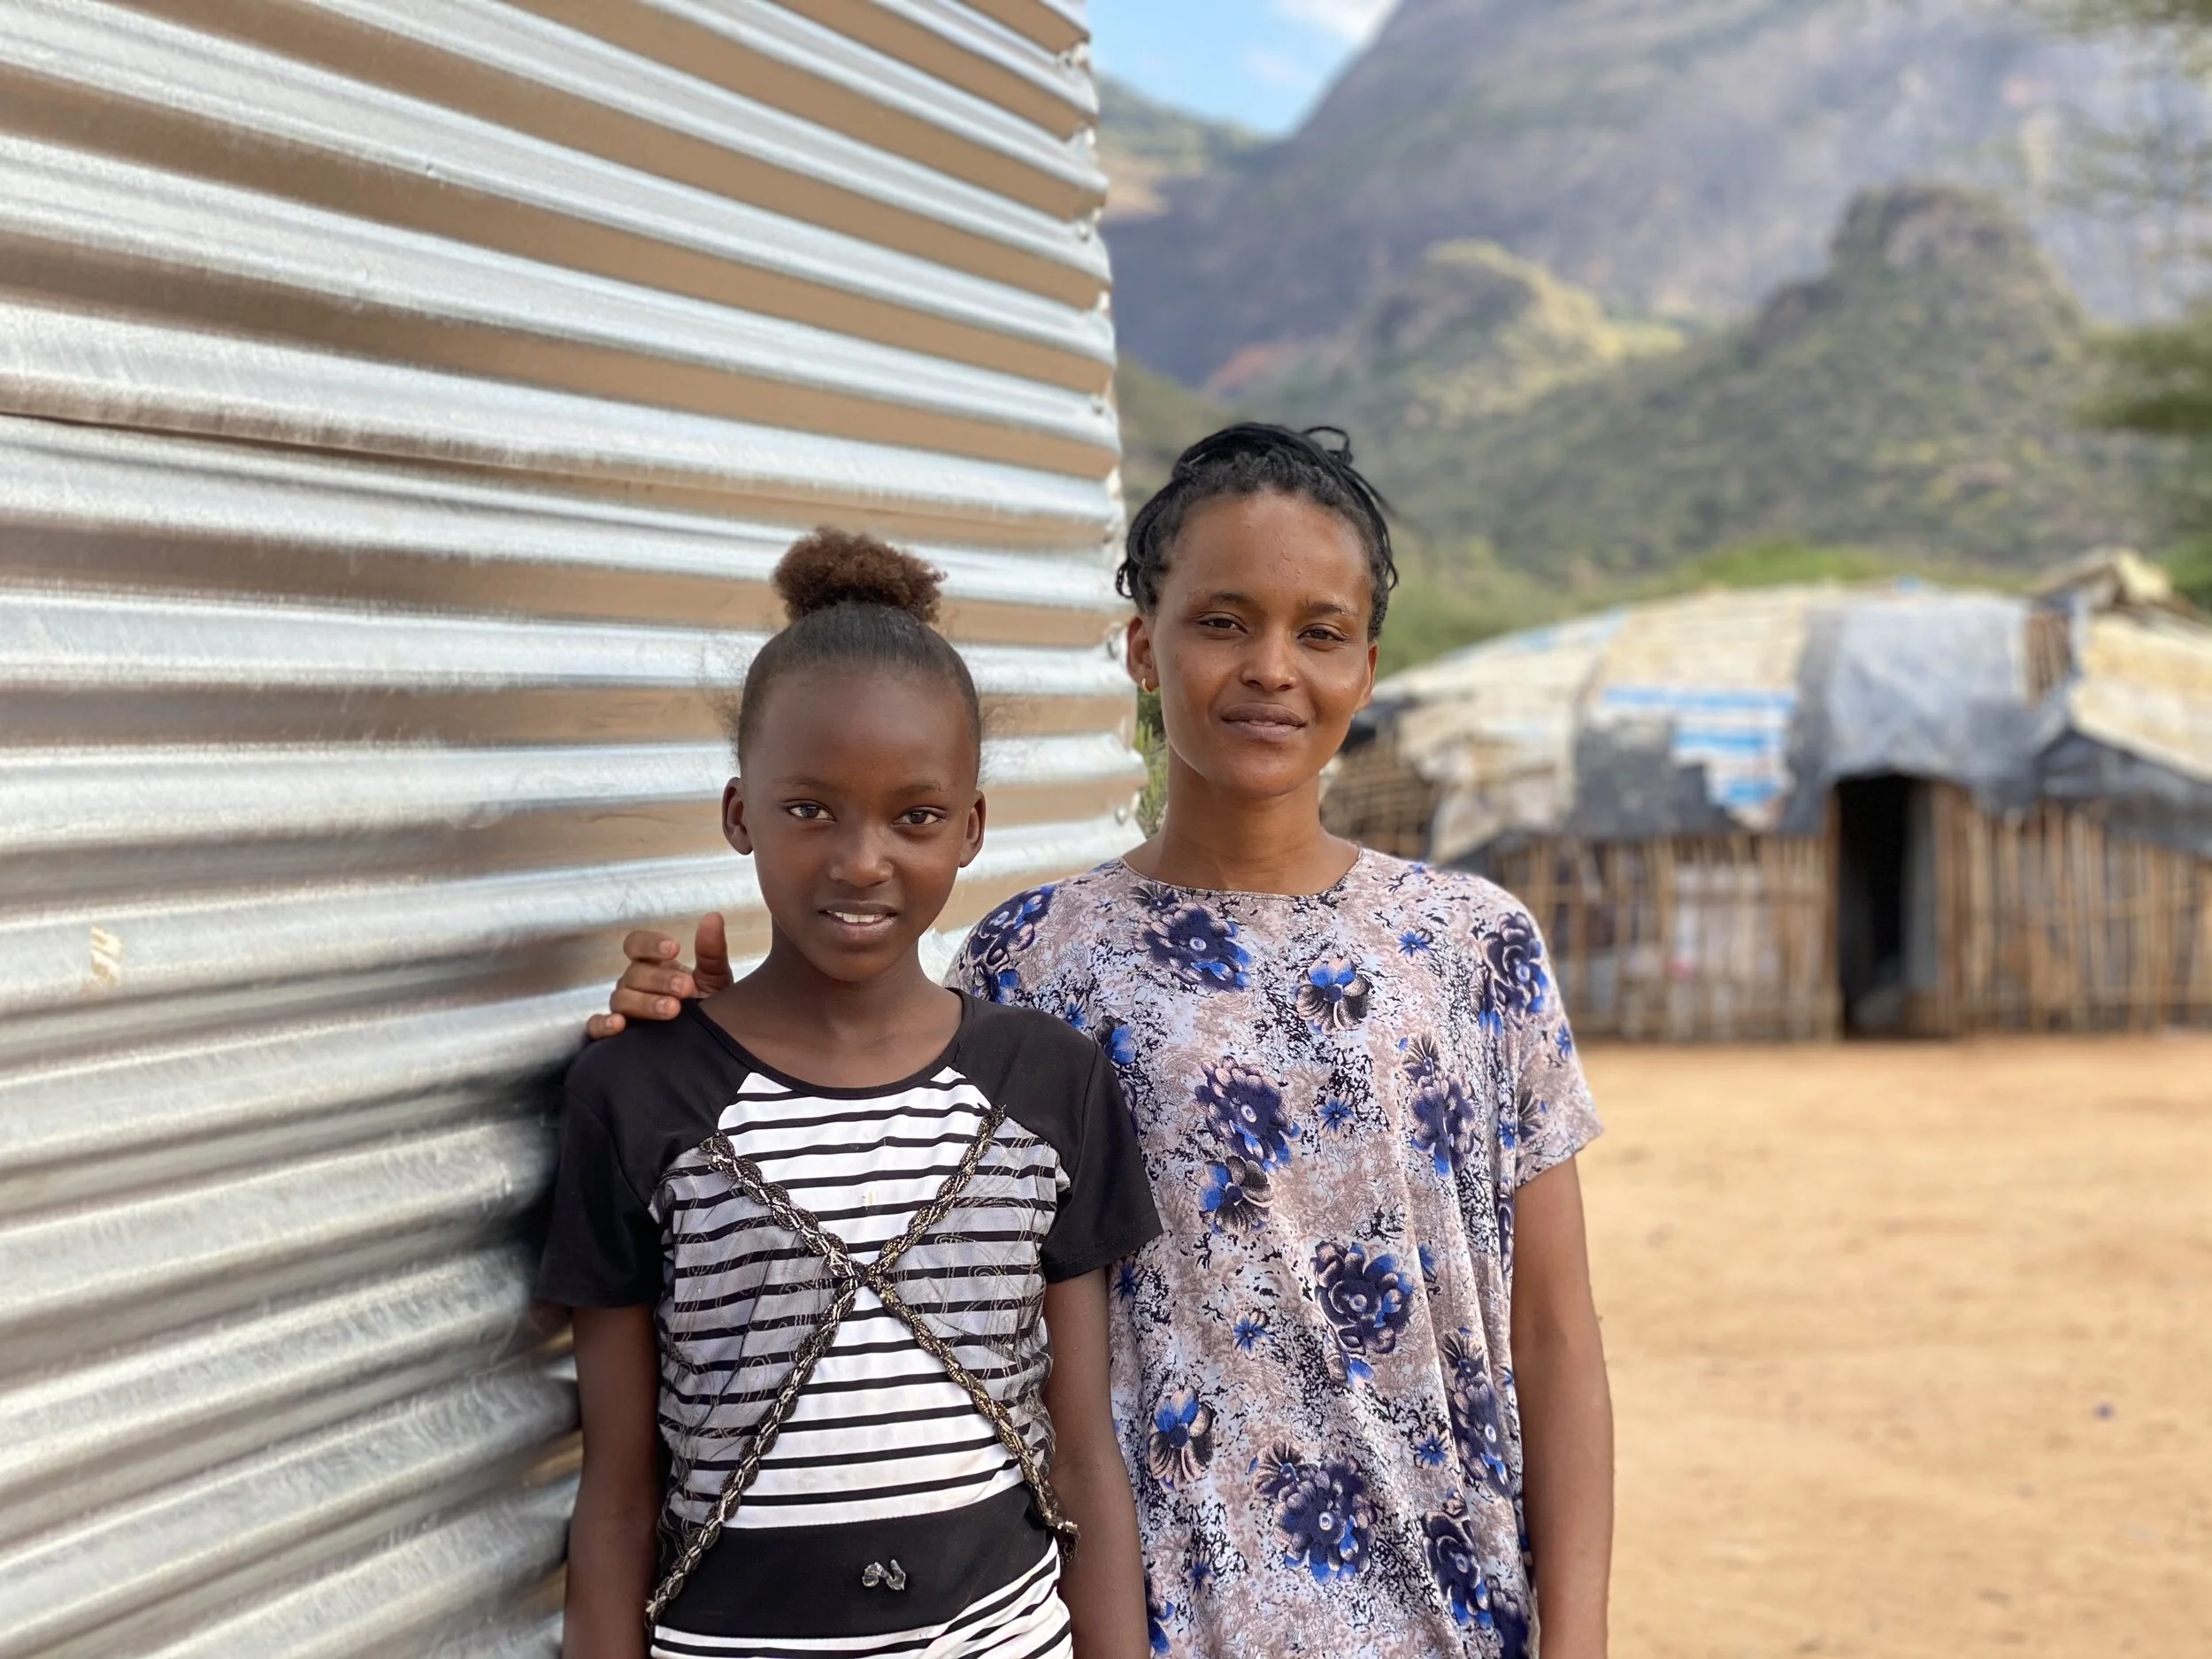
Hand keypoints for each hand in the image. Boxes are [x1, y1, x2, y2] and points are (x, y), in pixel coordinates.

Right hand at [585, 913, 732, 1038]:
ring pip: (621, 999)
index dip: (650, 944)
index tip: (674, 948)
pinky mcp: (614, 1035)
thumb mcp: (715, 978)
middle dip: (660, 980)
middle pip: (634, 973)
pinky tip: (618, 1025)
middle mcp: (634, 984)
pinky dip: (603, 1024)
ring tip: (673, 1009)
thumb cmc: (709, 1006)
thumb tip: (713, 917)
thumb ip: (711, 950)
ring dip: (645, 1002)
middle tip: (685, 988)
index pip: (637, 944)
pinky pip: (595, 1027)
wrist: (712, 1045)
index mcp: (653, 965)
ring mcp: (623, 1008)